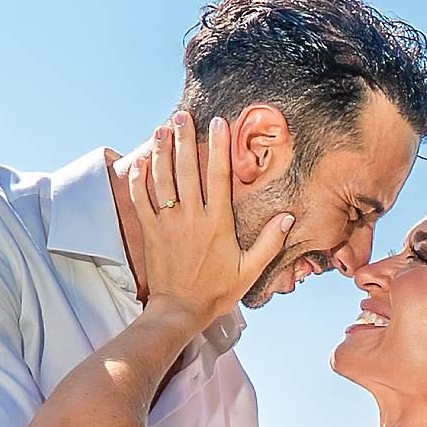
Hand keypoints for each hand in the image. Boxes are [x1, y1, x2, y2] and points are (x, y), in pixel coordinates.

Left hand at [121, 116, 294, 329]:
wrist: (180, 311)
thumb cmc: (217, 292)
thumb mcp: (250, 271)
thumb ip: (269, 243)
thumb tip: (287, 218)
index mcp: (218, 223)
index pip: (219, 176)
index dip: (219, 147)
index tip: (218, 123)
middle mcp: (192, 217)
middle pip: (187, 170)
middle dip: (185, 139)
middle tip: (182, 115)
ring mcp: (168, 223)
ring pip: (162, 180)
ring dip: (161, 152)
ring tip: (162, 128)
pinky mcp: (150, 232)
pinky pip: (141, 201)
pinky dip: (138, 180)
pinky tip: (139, 161)